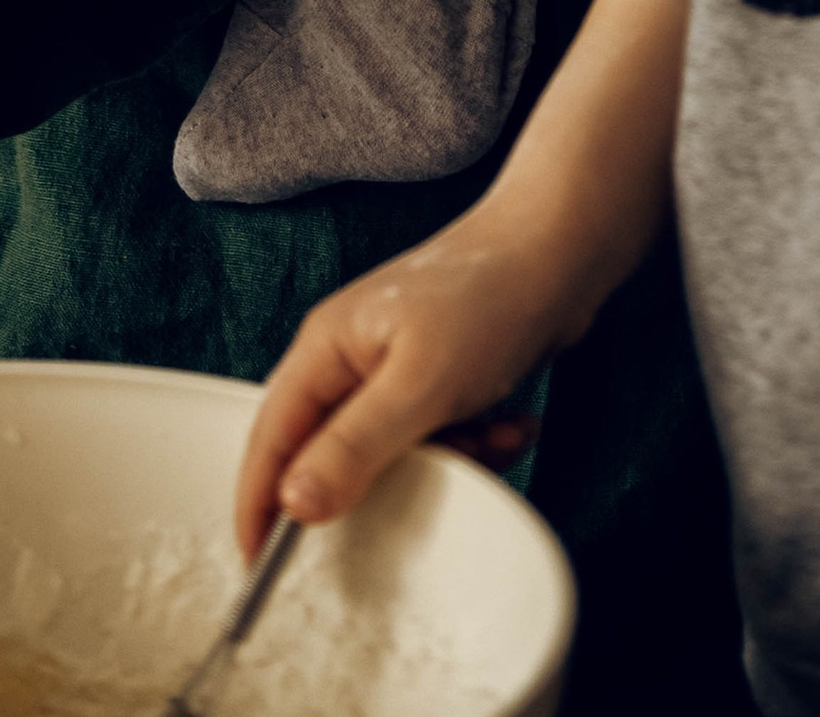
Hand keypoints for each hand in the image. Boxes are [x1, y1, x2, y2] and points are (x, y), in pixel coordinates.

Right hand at [234, 212, 582, 554]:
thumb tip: (293, 503)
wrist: (561, 251)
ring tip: (487, 437)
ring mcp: (392, 367)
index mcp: (326, 347)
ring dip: (446, 461)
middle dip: (382, 483)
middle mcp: (350, 356)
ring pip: (392, 454)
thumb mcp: (418, 384)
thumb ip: (353, 446)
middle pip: (331, 452)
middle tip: (427, 482)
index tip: (258, 568)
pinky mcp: (435, 379)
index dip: (258, 503)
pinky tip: (508, 424)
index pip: (271, 437)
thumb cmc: (488, 295)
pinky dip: (473, 445)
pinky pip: (434, 441)